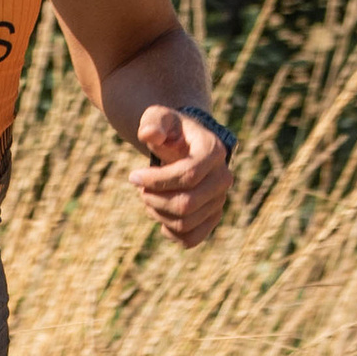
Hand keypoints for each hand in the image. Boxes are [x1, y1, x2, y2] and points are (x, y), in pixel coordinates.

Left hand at [128, 105, 229, 248]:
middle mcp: (223, 178)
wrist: (184, 146)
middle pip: (186, 204)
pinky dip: (170, 232)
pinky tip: (159, 215)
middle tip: (140, 189)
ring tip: (149, 198)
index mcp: (214, 151)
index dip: (156, 180)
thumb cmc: (169, 131)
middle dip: (154, 199)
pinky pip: (191, 238)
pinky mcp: (212, 217)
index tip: (133, 176)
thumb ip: (153, 122)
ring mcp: (219, 200)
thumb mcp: (158, 118)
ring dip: (157, 214)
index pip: (188, 175)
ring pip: (185, 223)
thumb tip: (150, 135)